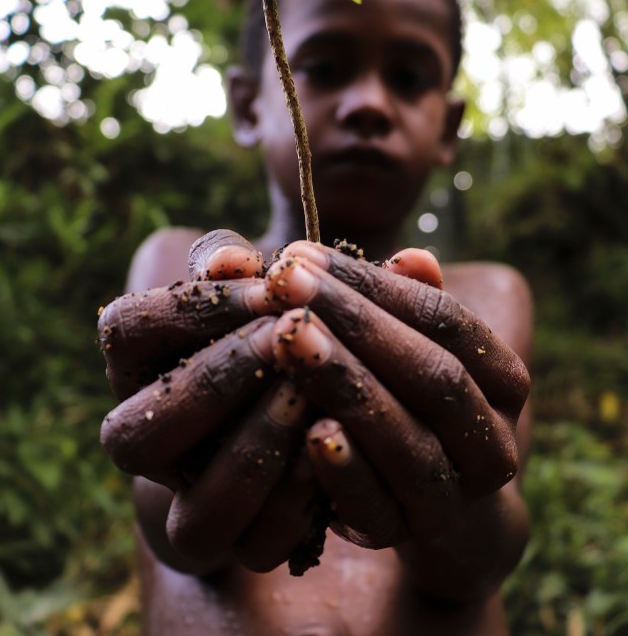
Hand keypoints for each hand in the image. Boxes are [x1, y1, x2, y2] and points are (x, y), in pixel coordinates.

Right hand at [98, 230, 323, 570]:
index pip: (125, 332)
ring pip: (192, 517)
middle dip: (214, 383)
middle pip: (136, 436)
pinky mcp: (248, 538)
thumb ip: (234, 258)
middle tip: (283, 339)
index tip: (267, 284)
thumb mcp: (248, 275)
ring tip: (309, 394)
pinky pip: (260, 544)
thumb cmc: (267, 311)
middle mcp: (149, 442)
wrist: (302, 376)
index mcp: (136, 365)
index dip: (191, 308)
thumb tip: (232, 262)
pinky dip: (300, 497)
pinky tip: (336, 440)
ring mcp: (193, 500)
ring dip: (252, 451)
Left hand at [260, 241, 528, 552]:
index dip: (376, 284)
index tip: (304, 253)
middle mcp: (494, 441)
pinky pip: (378, 506)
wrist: (414, 494)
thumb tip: (412, 258)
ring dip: (345, 384)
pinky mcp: (405, 535)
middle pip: (434, 376)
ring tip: (287, 338)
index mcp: (503, 380)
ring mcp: (455, 495)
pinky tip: (306, 428)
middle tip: (286, 282)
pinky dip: (344, 470)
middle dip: (355, 323)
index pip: (446, 320)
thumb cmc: (402, 389)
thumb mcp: (407, 341)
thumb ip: (405, 301)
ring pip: (411, 440)